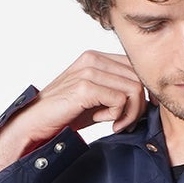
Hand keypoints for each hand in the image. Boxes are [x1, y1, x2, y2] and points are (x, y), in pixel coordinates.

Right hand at [0, 50, 148, 182]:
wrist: (36, 124)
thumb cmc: (65, 115)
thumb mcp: (96, 100)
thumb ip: (118, 93)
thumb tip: (148, 100)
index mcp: (95, 57)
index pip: (135, 67)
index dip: (142, 92)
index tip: (132, 114)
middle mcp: (92, 58)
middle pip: (138, 77)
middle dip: (139, 105)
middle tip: (127, 123)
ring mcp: (88, 70)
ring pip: (134, 88)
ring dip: (132, 112)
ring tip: (118, 125)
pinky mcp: (85, 86)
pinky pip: (120, 99)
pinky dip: (120, 116)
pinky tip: (109, 124)